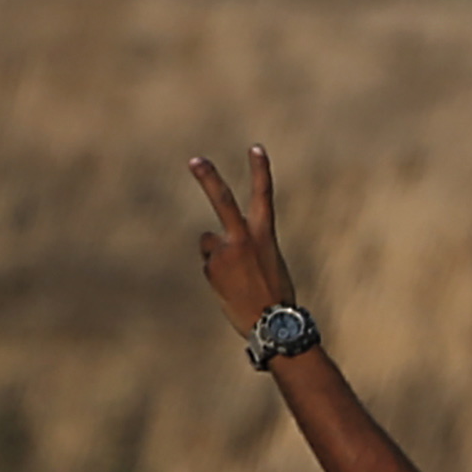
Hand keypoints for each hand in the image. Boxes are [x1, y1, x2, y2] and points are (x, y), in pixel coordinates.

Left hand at [182, 143, 296, 328]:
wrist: (272, 324)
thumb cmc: (275, 296)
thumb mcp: (267, 263)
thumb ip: (242, 246)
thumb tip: (210, 242)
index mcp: (265, 236)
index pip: (264, 196)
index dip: (260, 170)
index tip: (256, 147)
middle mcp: (243, 239)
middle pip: (223, 202)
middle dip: (208, 179)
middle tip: (195, 161)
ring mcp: (224, 252)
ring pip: (211, 245)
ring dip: (219, 258)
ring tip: (238, 281)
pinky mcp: (211, 267)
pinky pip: (210, 264)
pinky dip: (217, 275)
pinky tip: (231, 289)